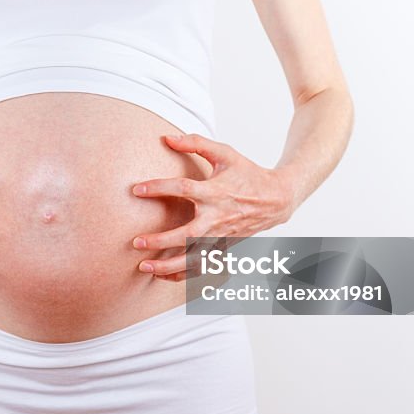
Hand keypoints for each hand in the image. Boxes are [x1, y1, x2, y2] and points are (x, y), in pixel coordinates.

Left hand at [130, 133, 297, 280]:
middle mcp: (217, 217)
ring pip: (193, 258)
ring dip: (168, 266)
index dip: (158, 188)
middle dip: (160, 241)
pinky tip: (162, 275)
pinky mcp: (224, 247)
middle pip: (186, 235)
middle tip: (136, 242)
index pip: (182, 189)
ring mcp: (221, 236)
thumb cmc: (248, 173)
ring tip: (144, 267)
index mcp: (215, 192)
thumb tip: (167, 138)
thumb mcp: (225, 153)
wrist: (276, 199)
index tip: (136, 190)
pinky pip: (201, 265)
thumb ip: (196, 143)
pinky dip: (182, 274)